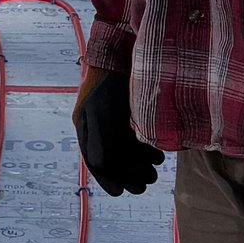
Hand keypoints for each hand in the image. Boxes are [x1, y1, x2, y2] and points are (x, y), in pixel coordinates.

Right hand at [73, 66, 163, 195]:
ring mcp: (113, 117)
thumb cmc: (109, 80)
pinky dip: (146, 149)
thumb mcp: (100, 109)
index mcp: (84, 124)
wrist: (122, 50)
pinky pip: (135, 137)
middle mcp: (97, 124)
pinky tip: (159, 156)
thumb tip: (99, 164)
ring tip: (155, 172)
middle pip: (112, 157)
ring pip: (125, 149)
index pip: (94, 159)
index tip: (119, 193)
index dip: (106, 178)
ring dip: (139, 164)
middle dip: (128, 173)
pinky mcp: (128, 111)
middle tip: (146, 184)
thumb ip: (99, 137)